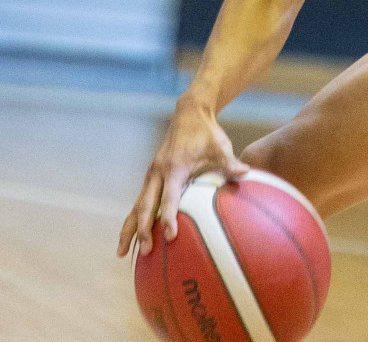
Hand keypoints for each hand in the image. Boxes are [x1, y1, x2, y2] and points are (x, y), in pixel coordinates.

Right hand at [117, 96, 247, 257]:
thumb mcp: (220, 146)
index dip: (168, 217)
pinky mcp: (150, 177)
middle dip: (143, 230)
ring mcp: (151, 176)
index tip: (170, 237)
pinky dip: (134, 220)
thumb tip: (246, 172)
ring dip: (129, 230)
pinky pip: (139, 202)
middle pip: (145, 207)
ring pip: (136, 207)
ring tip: (121, 253)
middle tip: (145, 252)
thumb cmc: (206, 133)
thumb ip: (230, 162)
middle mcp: (157, 174)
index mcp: (174, 168)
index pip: (169, 198)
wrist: (188, 114)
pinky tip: (131, 237)